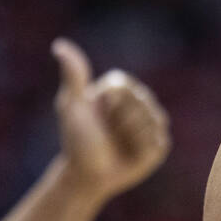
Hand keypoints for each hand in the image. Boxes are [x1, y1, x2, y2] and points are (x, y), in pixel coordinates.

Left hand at [51, 37, 170, 202]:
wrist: (86, 176)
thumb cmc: (76, 140)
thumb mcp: (72, 106)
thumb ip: (73, 76)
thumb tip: (60, 45)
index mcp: (121, 90)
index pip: (127, 85)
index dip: (113, 102)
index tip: (100, 113)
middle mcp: (139, 103)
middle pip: (143, 101)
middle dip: (122, 120)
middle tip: (110, 132)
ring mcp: (152, 125)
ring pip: (155, 120)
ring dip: (133, 134)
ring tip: (121, 143)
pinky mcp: (160, 145)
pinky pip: (160, 140)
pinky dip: (143, 148)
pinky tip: (132, 153)